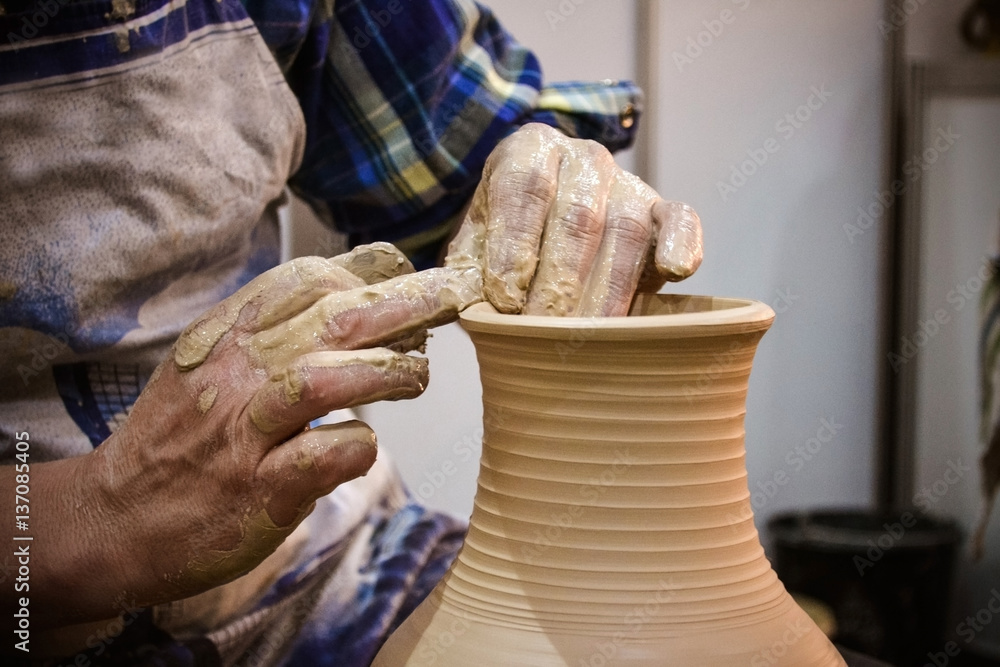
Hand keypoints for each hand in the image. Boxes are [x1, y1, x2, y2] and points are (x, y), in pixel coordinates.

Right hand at [43, 244, 478, 622]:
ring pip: (319, 382)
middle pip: (327, 320)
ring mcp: (244, 436)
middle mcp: (236, 377)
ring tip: (419, 375)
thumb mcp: (214, 363)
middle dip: (401, 301)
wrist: (113, 519)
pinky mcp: (256, 493)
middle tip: (454, 295)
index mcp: (227, 338)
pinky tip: (365, 445)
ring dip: (382, 370)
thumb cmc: (183, 437)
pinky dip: (353, 448)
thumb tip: (360, 282)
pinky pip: (317, 461)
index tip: (411, 271)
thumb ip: (276, 326)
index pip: (303, 280)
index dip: (366, 270)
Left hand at [446, 123, 702, 316]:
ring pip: (626, 228)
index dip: (514, 244)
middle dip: (559, 280)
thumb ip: (458, 276)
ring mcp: (628, 183)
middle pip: (577, 215)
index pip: (524, 189)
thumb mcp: (472, 252)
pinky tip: (674, 273)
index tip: (503, 297)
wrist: (546, 229)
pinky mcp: (665, 211)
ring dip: (607, 289)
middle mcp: (583, 158)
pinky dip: (681, 244)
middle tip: (543, 330)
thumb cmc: (503, 247)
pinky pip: (681, 220)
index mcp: (528, 152)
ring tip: (587, 337)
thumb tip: (438, 311)